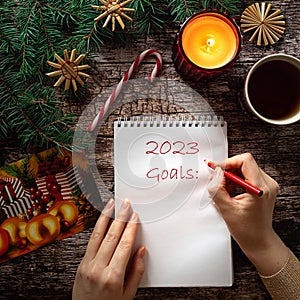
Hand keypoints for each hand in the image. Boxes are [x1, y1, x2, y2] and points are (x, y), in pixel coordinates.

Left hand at [72, 199, 144, 299]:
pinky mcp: (81, 264)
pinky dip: (97, 228)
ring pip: (97, 235)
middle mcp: (98, 268)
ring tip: (111, 205)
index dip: (130, 228)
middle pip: (111, 236)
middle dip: (120, 217)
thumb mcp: (128, 295)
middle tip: (125, 205)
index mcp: (112, 277)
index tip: (134, 217)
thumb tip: (141, 251)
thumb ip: (136, 271)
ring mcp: (87, 265)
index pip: (124, 245)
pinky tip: (102, 220)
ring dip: (105, 217)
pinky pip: (90, 241)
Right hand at [207, 153, 287, 275]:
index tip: (217, 169)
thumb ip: (218, 188)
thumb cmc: (247, 230)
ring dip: (231, 176)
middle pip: (244, 163)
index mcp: (260, 188)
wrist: (258, 241)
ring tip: (224, 189)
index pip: (245, 160)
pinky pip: (247, 175)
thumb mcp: (227, 208)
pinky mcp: (263, 187)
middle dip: (228, 170)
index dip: (228, 162)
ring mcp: (267, 185)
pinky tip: (230, 191)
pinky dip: (235, 180)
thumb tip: (216, 173)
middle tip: (217, 180)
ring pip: (244, 169)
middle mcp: (267, 184)